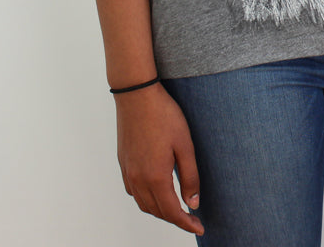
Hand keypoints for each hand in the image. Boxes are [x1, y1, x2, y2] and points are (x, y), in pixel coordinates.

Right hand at [114, 82, 204, 234]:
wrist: (137, 96)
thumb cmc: (164, 115)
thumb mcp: (185, 145)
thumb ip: (189, 176)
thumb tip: (193, 203)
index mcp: (155, 176)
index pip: (172, 212)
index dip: (186, 223)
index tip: (199, 228)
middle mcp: (138, 179)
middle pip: (157, 211)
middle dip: (175, 219)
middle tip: (192, 218)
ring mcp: (128, 171)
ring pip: (143, 204)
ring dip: (160, 211)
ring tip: (177, 208)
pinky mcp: (123, 162)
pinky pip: (133, 191)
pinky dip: (146, 199)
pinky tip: (156, 191)